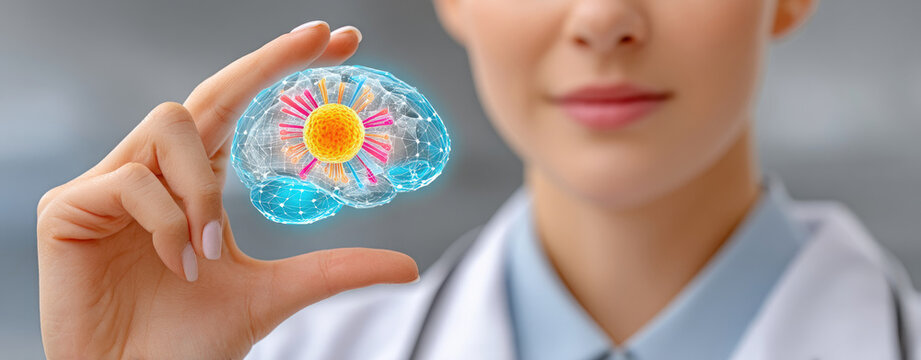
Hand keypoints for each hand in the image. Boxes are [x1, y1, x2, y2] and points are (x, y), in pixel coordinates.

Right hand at [36, 22, 417, 358]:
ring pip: (171, 126)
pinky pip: (133, 182)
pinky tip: (177, 265)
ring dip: (204, 188)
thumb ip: (334, 270)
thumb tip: (409, 266)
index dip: (281, 67)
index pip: (239, 107)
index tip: (341, 41)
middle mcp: (154, 171)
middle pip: (209, 92)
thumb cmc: (193, 342)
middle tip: (323, 35)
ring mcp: (109, 184)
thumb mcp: (276, 295)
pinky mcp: (69, 207)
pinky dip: (169, 223)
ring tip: (210, 252)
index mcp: (196, 182)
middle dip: (267, 60)